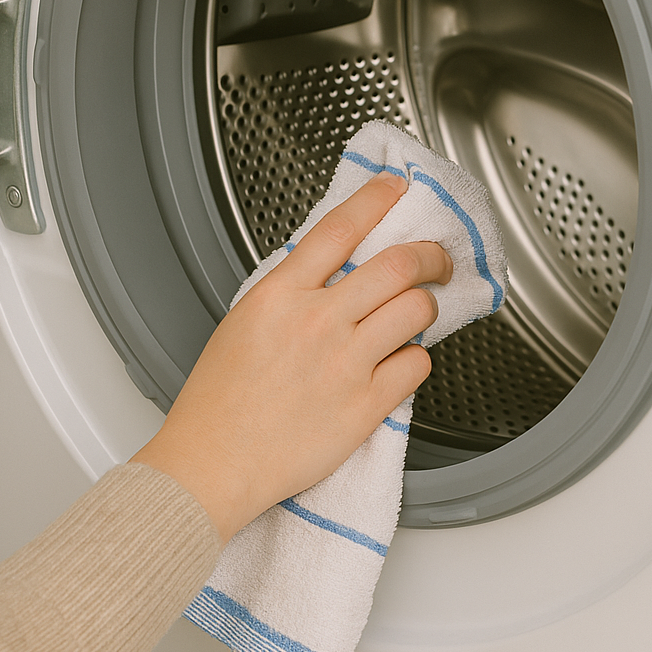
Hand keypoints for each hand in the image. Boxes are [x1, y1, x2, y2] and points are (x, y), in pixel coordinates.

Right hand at [131, 170, 451, 542]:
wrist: (213, 463)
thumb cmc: (219, 400)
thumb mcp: (243, 322)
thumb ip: (290, 291)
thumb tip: (334, 269)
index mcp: (280, 295)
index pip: (341, 227)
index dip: (377, 199)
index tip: (396, 188)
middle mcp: (318, 322)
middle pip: (398, 264)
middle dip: (431, 253)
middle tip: (438, 259)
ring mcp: (345, 363)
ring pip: (416, 310)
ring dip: (427, 305)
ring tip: (418, 312)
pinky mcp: (366, 406)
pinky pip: (417, 365)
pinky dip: (416, 358)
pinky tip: (399, 362)